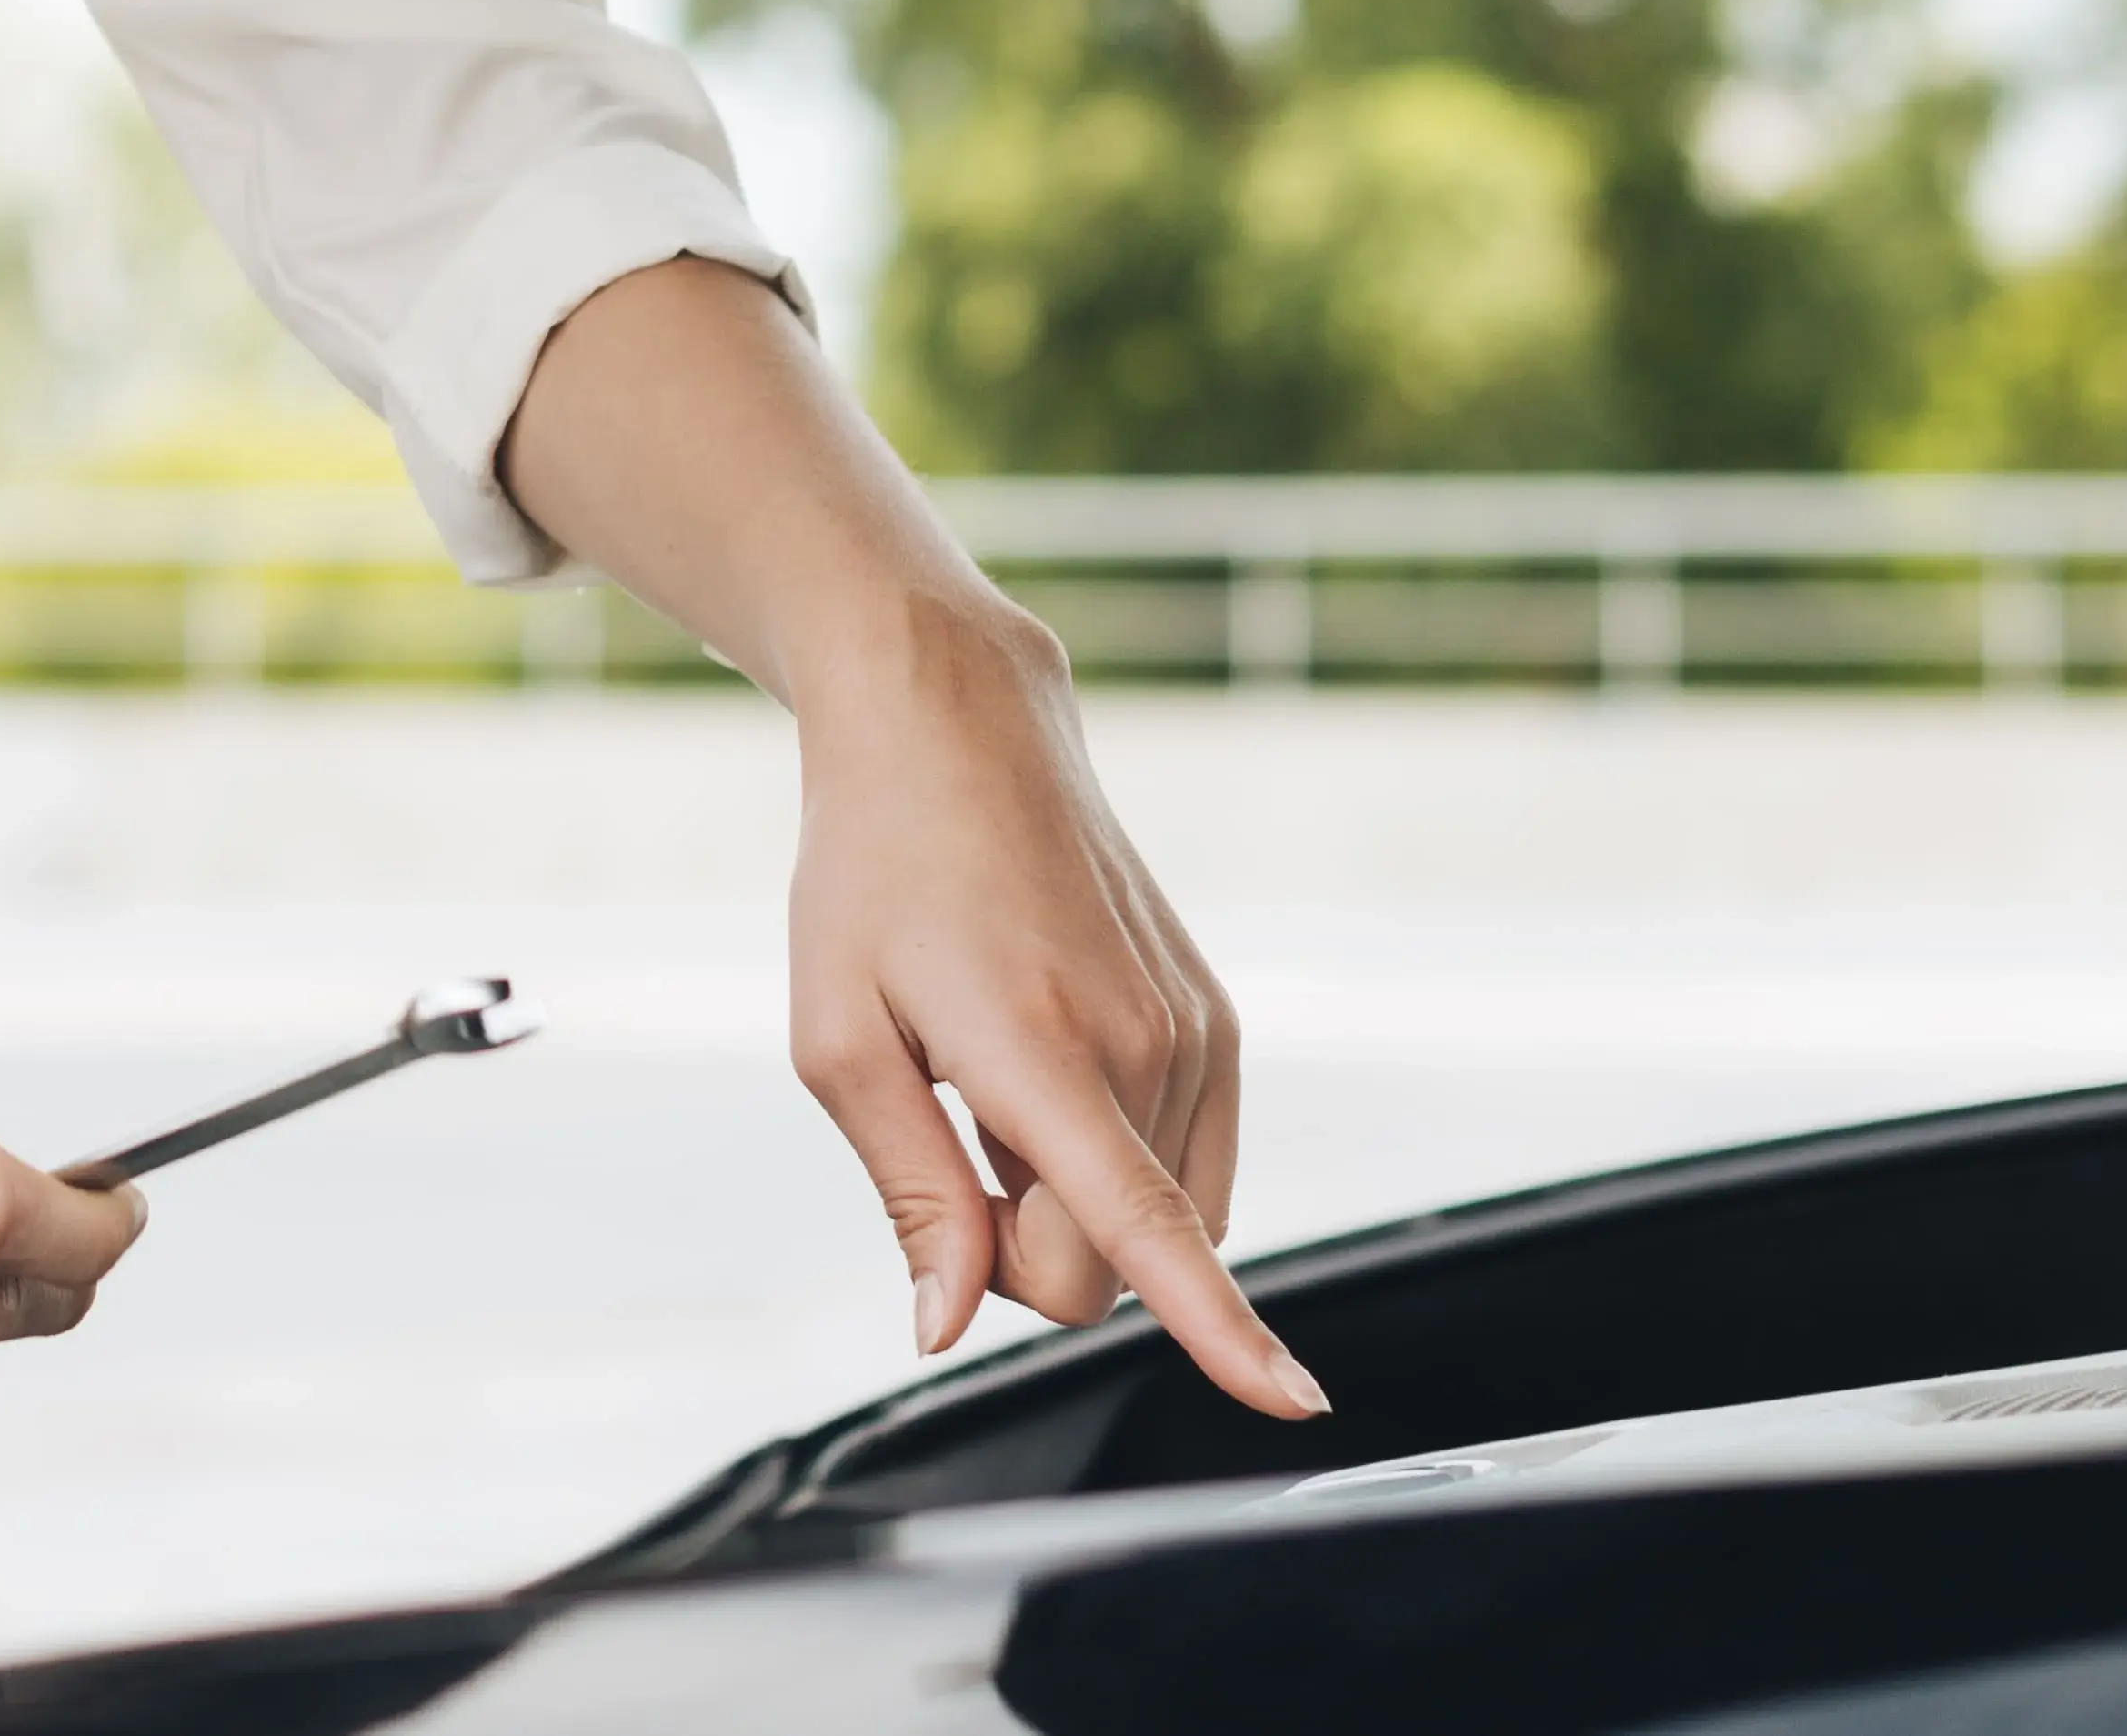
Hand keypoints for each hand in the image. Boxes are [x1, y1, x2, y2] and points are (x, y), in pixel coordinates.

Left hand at [787, 589, 1323, 1417]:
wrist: (957, 727)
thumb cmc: (871, 876)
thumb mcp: (836, 1036)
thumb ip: (908, 1192)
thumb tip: (949, 1326)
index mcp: (1039, 1051)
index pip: (1145, 1226)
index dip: (1217, 1327)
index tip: (1290, 1400)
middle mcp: (1144, 1045)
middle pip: (1101, 1264)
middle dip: (1021, 1250)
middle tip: (944, 1139)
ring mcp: (1195, 1032)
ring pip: (1148, 1221)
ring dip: (1065, 1197)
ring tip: (992, 1079)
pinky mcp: (1218, 1021)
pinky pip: (1186, 1165)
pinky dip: (1114, 1159)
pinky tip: (1048, 1071)